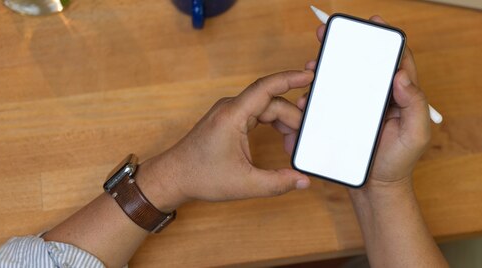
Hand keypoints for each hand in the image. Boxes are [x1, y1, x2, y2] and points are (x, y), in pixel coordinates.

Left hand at [137, 70, 313, 210]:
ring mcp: (229, 112)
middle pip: (272, 103)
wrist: (173, 177)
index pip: (266, 88)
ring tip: (291, 146)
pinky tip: (281, 140)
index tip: (309, 77)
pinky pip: (258, 114)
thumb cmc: (200, 176)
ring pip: (267, 109)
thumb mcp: (245, 184)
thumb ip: (278, 182)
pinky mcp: (230, 120)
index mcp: (232, 115)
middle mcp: (231, 108)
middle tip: (302, 143)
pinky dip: (273, 125)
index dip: (290, 79)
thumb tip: (302, 179)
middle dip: (293, 120)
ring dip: (284, 124)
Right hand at [298, 16, 430, 188]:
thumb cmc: (399, 161)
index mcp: (400, 95)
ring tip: (312, 65)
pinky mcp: (342, 119)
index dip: (385, 39)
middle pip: (363, 64)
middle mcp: (379, 96)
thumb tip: (400, 75)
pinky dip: (315, 93)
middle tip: (328, 34)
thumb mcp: (415, 134)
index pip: (396, 60)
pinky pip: (327, 101)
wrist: (376, 187)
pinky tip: (306, 95)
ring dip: (326, 68)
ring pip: (342, 80)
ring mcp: (358, 107)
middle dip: (346, 46)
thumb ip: (415, 104)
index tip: (373, 23)